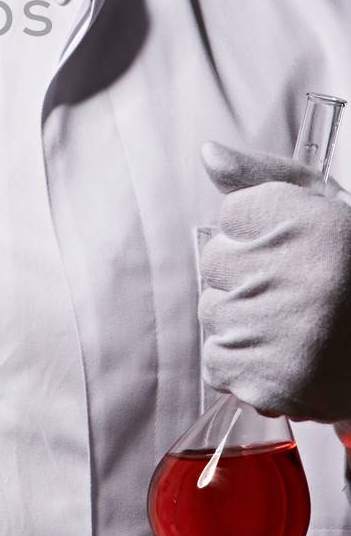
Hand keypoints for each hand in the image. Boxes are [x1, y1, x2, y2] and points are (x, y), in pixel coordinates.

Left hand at [198, 141, 350, 422]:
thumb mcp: (327, 207)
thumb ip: (265, 177)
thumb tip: (208, 153)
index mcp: (315, 221)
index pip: (231, 213)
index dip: (258, 232)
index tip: (297, 249)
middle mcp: (302, 273)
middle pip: (215, 262)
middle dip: (245, 276)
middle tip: (298, 292)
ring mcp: (287, 331)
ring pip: (213, 314)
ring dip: (243, 322)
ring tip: (295, 328)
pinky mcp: (276, 382)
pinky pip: (218, 363)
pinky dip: (242, 366)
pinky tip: (285, 360)